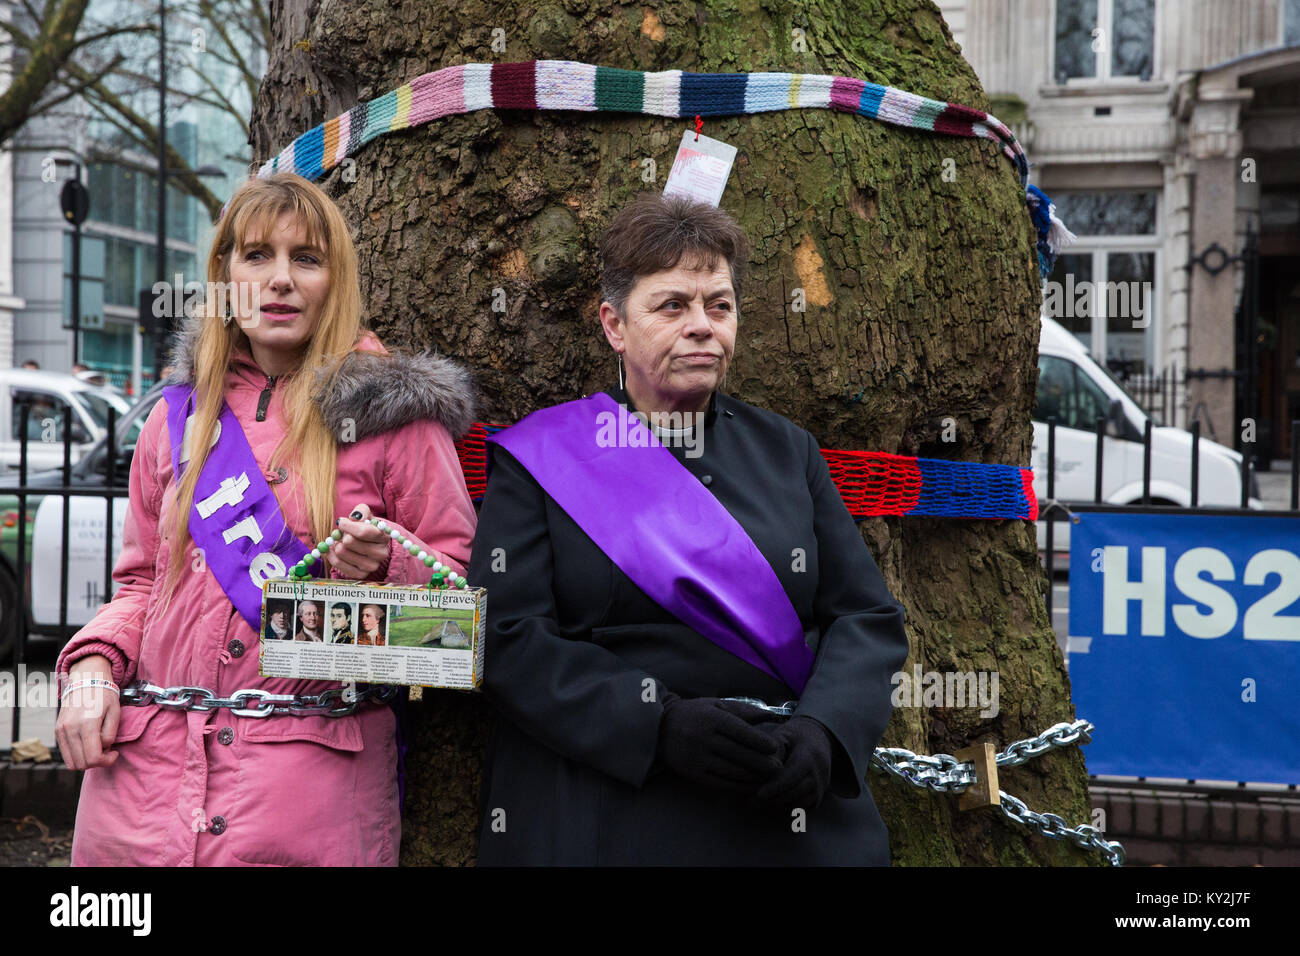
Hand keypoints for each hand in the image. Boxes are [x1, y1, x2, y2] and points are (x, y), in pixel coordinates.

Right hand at [55, 655, 120, 770]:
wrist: (86, 681)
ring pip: (71, 762)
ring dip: (86, 761)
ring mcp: (61, 731)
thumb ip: (110, 735)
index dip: (106, 761)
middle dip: (97, 762)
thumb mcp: (115, 713)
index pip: (93, 758)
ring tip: (98, 748)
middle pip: (82, 763)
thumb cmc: (104, 696)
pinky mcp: (57, 731)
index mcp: (87, 724)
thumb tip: (103, 750)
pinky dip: (77, 755)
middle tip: (107, 751)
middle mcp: (70, 729)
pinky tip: (88, 744)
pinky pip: (66, 754)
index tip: (114, 754)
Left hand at [328, 502, 390, 578]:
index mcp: (383, 537)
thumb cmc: (366, 528)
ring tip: (341, 542)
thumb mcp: (365, 516)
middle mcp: (381, 554)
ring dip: (336, 544)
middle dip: (342, 535)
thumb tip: (354, 517)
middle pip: (349, 542)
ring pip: (341, 552)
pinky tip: (333, 550)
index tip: (341, 522)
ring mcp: (371, 566)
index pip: (363, 532)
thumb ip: (361, 511)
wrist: (368, 545)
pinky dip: (331, 555)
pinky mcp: (360, 575)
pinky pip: (337, 564)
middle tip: (343, 534)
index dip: (347, 526)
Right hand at [656, 695, 782, 794]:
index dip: (760, 742)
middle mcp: (703, 738)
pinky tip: (750, 786)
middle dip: (762, 763)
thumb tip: (771, 716)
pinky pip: (720, 783)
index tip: (775, 748)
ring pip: (732, 771)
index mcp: (711, 719)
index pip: (741, 732)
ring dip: (753, 777)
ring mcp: (697, 758)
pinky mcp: (693, 774)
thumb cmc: (695, 714)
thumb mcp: (716, 705)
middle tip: (778, 768)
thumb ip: (744, 711)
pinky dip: (738, 786)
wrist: (660, 728)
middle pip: (739, 754)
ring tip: (768, 779)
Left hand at [754, 716, 833, 809]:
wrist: (819, 741)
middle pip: (795, 794)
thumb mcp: (784, 735)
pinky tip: (767, 806)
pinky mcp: (816, 799)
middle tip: (750, 802)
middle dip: (773, 799)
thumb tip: (762, 767)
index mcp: (809, 757)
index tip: (759, 794)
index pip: (793, 776)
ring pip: (798, 805)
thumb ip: (773, 749)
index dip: (776, 787)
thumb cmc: (795, 737)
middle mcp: (818, 775)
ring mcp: (819, 789)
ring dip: (777, 807)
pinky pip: (801, 811)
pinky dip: (784, 811)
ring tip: (756, 804)